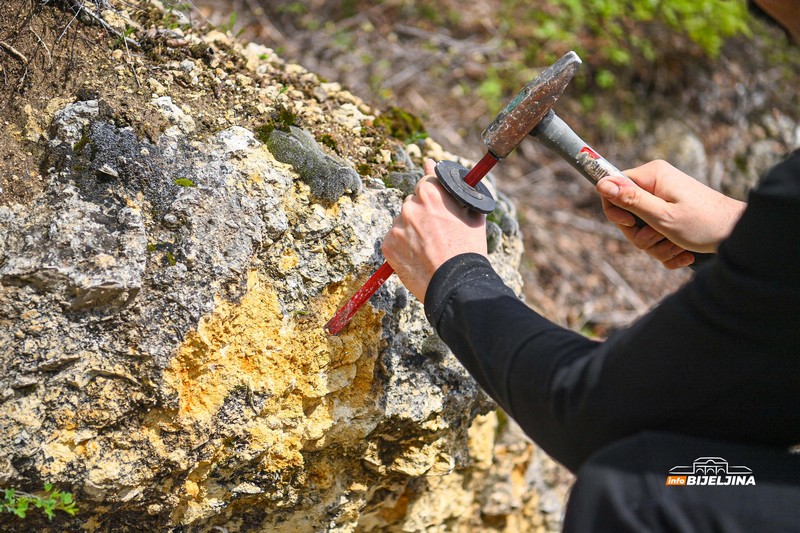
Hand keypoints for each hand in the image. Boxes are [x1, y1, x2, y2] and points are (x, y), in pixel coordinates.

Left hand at [382, 158, 486, 301]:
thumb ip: (461, 194)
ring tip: (429, 249)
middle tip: (435, 231)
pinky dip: (403, 247)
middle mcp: (410, 206)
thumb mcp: (473, 216)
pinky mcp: (388, 245)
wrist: (456, 283)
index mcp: (431, 194)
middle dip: (422, 213)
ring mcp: (396, 226)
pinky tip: (418, 257)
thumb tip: (458, 179)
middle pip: (413, 202)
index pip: (426, 178)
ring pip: (402, 222)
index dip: (430, 181)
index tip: (428, 176)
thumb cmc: (468, 250)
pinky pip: (394, 240)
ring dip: (411, 230)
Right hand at [597, 160, 745, 268]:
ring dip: (656, 246)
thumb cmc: (704, 224)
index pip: (612, 187)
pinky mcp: (672, 216)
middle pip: (626, 214)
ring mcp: (665, 200)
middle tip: (660, 239)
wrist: (740, 235)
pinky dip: (667, 249)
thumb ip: (630, 200)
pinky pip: (656, 236)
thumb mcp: (662, 216)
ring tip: (677, 247)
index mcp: (652, 175)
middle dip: (640, 235)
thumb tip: (601, 183)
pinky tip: (684, 254)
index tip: (630, 224)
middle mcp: (657, 184)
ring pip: (641, 230)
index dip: (615, 210)